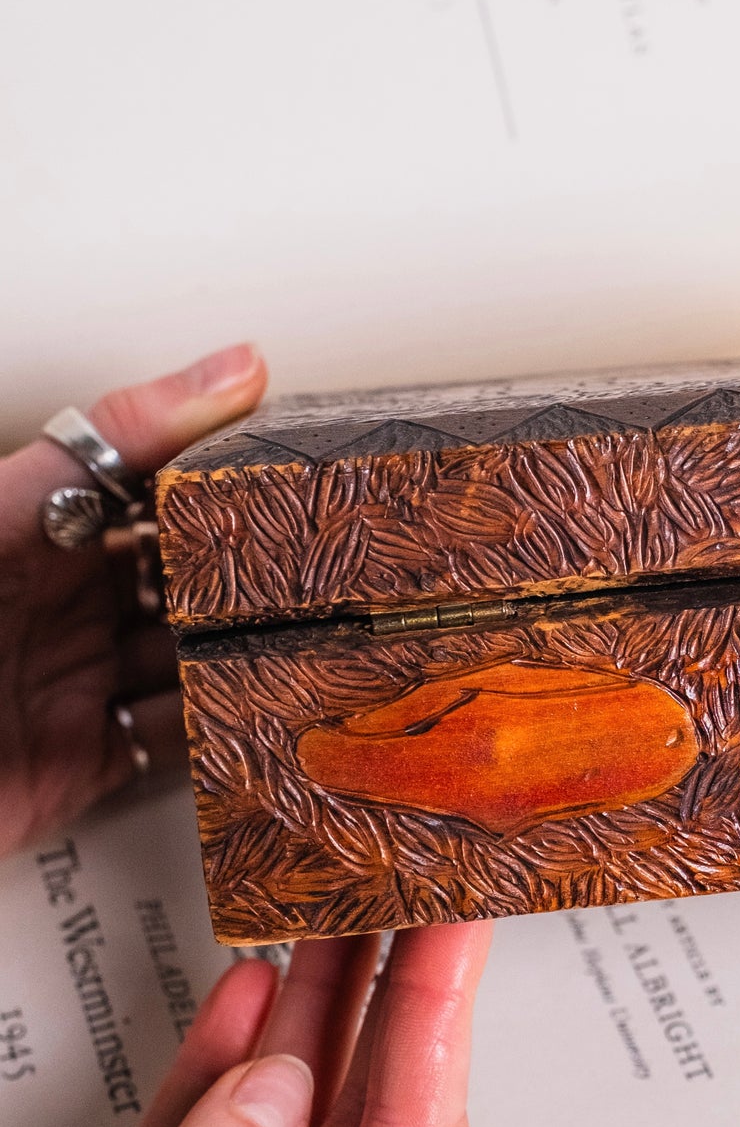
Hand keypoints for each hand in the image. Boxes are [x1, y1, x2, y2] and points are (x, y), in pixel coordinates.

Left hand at [0, 345, 266, 856]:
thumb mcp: (12, 508)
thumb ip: (116, 438)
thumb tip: (230, 368)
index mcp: (36, 531)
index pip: (148, 483)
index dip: (220, 469)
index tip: (295, 455)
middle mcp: (59, 605)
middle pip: (180, 574)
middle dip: (249, 565)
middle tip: (322, 551)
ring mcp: (76, 682)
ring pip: (188, 656)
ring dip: (247, 646)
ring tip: (313, 627)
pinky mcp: (88, 758)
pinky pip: (174, 737)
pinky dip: (222, 725)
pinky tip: (263, 702)